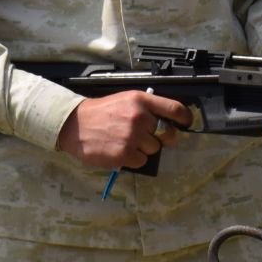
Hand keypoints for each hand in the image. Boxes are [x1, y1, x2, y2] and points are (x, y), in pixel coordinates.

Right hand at [56, 91, 194, 169]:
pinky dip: (134, 159)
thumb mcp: (126, 100)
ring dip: (144, 149)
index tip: (186, 123)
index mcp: (141, 100)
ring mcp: (132, 136)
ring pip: (154, 149)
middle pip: (167, 134)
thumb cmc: (102, 112)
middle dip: (159, 137)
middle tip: (144, 136)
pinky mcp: (124, 154)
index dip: (185, 118)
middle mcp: (139, 117)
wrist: (75, 124)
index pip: (175, 109)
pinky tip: (120, 150)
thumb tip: (168, 122)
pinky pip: (142, 161)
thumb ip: (147, 108)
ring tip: (126, 141)